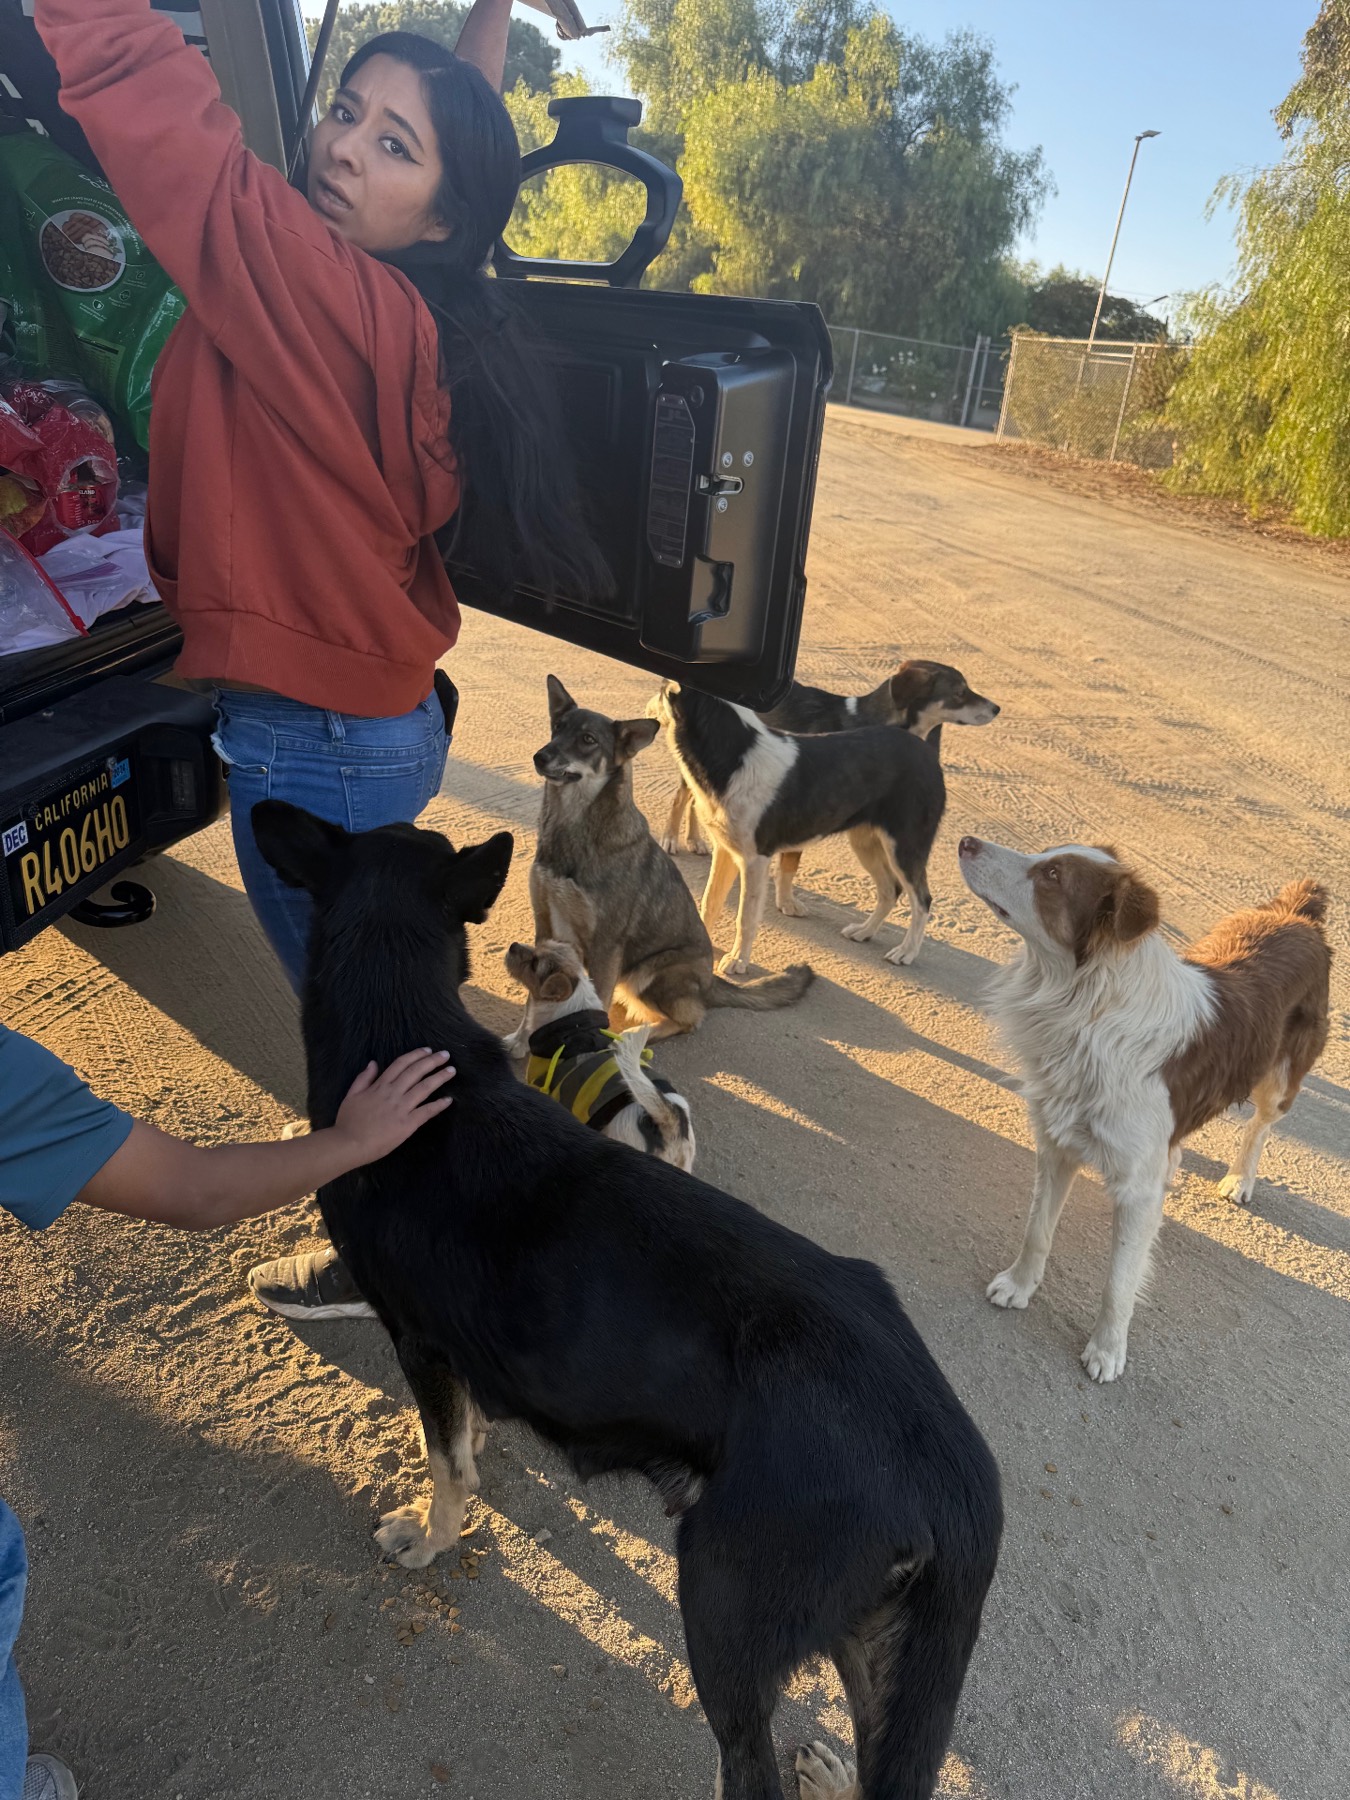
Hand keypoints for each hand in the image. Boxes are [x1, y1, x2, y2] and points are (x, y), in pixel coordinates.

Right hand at [331, 1049, 454, 1163]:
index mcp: (380, 1086)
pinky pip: (426, 1112)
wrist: (349, 1144)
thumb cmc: (348, 1122)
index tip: (427, 1050)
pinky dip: (438, 1105)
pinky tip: (448, 1100)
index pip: (400, 1064)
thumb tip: (373, 1063)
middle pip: (416, 1072)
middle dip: (432, 1061)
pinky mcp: (407, 1124)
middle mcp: (393, 1093)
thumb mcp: (351, 1095)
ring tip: (451, 1070)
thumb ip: (363, 1079)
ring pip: (424, 1088)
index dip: (415, 1055)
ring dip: (439, 1077)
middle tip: (445, 1054)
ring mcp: (401, 1108)